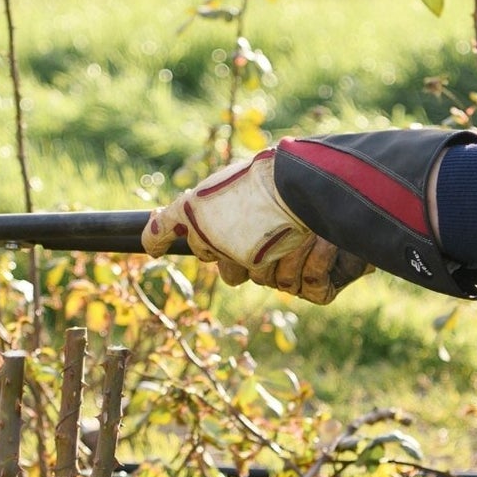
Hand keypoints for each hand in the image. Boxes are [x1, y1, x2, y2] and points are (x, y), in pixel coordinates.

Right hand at [143, 149, 374, 303]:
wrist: (309, 189)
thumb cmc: (252, 197)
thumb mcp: (195, 205)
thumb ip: (166, 223)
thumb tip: (146, 244)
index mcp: (245, 230)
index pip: (223, 262)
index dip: (220, 252)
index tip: (223, 238)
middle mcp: (271, 245)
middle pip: (247, 276)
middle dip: (250, 256)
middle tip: (259, 232)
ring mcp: (301, 260)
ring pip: (280, 281)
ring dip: (286, 253)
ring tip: (298, 225)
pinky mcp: (330, 274)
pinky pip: (314, 287)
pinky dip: (316, 262)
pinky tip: (320, 239)